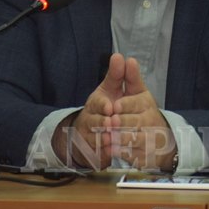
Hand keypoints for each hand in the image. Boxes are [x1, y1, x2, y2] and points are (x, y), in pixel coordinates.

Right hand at [52, 53, 126, 168]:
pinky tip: (110, 152)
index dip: (103, 105)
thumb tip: (119, 55)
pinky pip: (96, 151)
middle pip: (94, 120)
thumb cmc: (105, 106)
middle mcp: (90, 117)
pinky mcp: (92, 149)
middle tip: (113, 123)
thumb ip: (117, 74)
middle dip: (103, 122)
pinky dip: (103, 152)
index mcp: (96, 102)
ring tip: (112, 138)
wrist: (93, 129)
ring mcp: (90, 134)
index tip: (110, 106)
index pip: (97, 102)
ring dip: (103, 138)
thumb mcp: (112, 89)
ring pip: (95, 136)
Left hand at [110, 57, 176, 171]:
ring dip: (120, 138)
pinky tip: (111, 150)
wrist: (158, 139)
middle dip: (122, 122)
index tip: (114, 106)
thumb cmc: (141, 110)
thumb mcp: (135, 91)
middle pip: (135, 121)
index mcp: (145, 102)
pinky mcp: (143, 154)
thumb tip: (123, 57)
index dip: (125, 105)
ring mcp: (148, 137)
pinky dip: (121, 153)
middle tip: (111, 122)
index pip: (136, 102)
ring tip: (108, 137)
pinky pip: (132, 154)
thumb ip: (127, 76)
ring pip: (134, 138)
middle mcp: (149, 119)